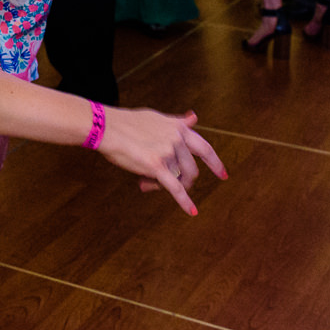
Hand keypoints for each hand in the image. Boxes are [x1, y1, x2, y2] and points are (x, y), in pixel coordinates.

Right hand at [94, 109, 225, 215]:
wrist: (106, 127)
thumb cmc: (127, 122)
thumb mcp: (157, 118)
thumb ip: (177, 121)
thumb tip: (194, 117)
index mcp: (179, 128)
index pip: (205, 148)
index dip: (216, 163)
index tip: (223, 175)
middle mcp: (177, 139)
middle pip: (192, 170)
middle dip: (183, 181)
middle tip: (166, 184)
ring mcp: (168, 153)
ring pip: (179, 179)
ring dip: (166, 185)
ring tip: (147, 183)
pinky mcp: (156, 166)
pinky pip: (175, 188)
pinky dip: (184, 201)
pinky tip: (192, 211)